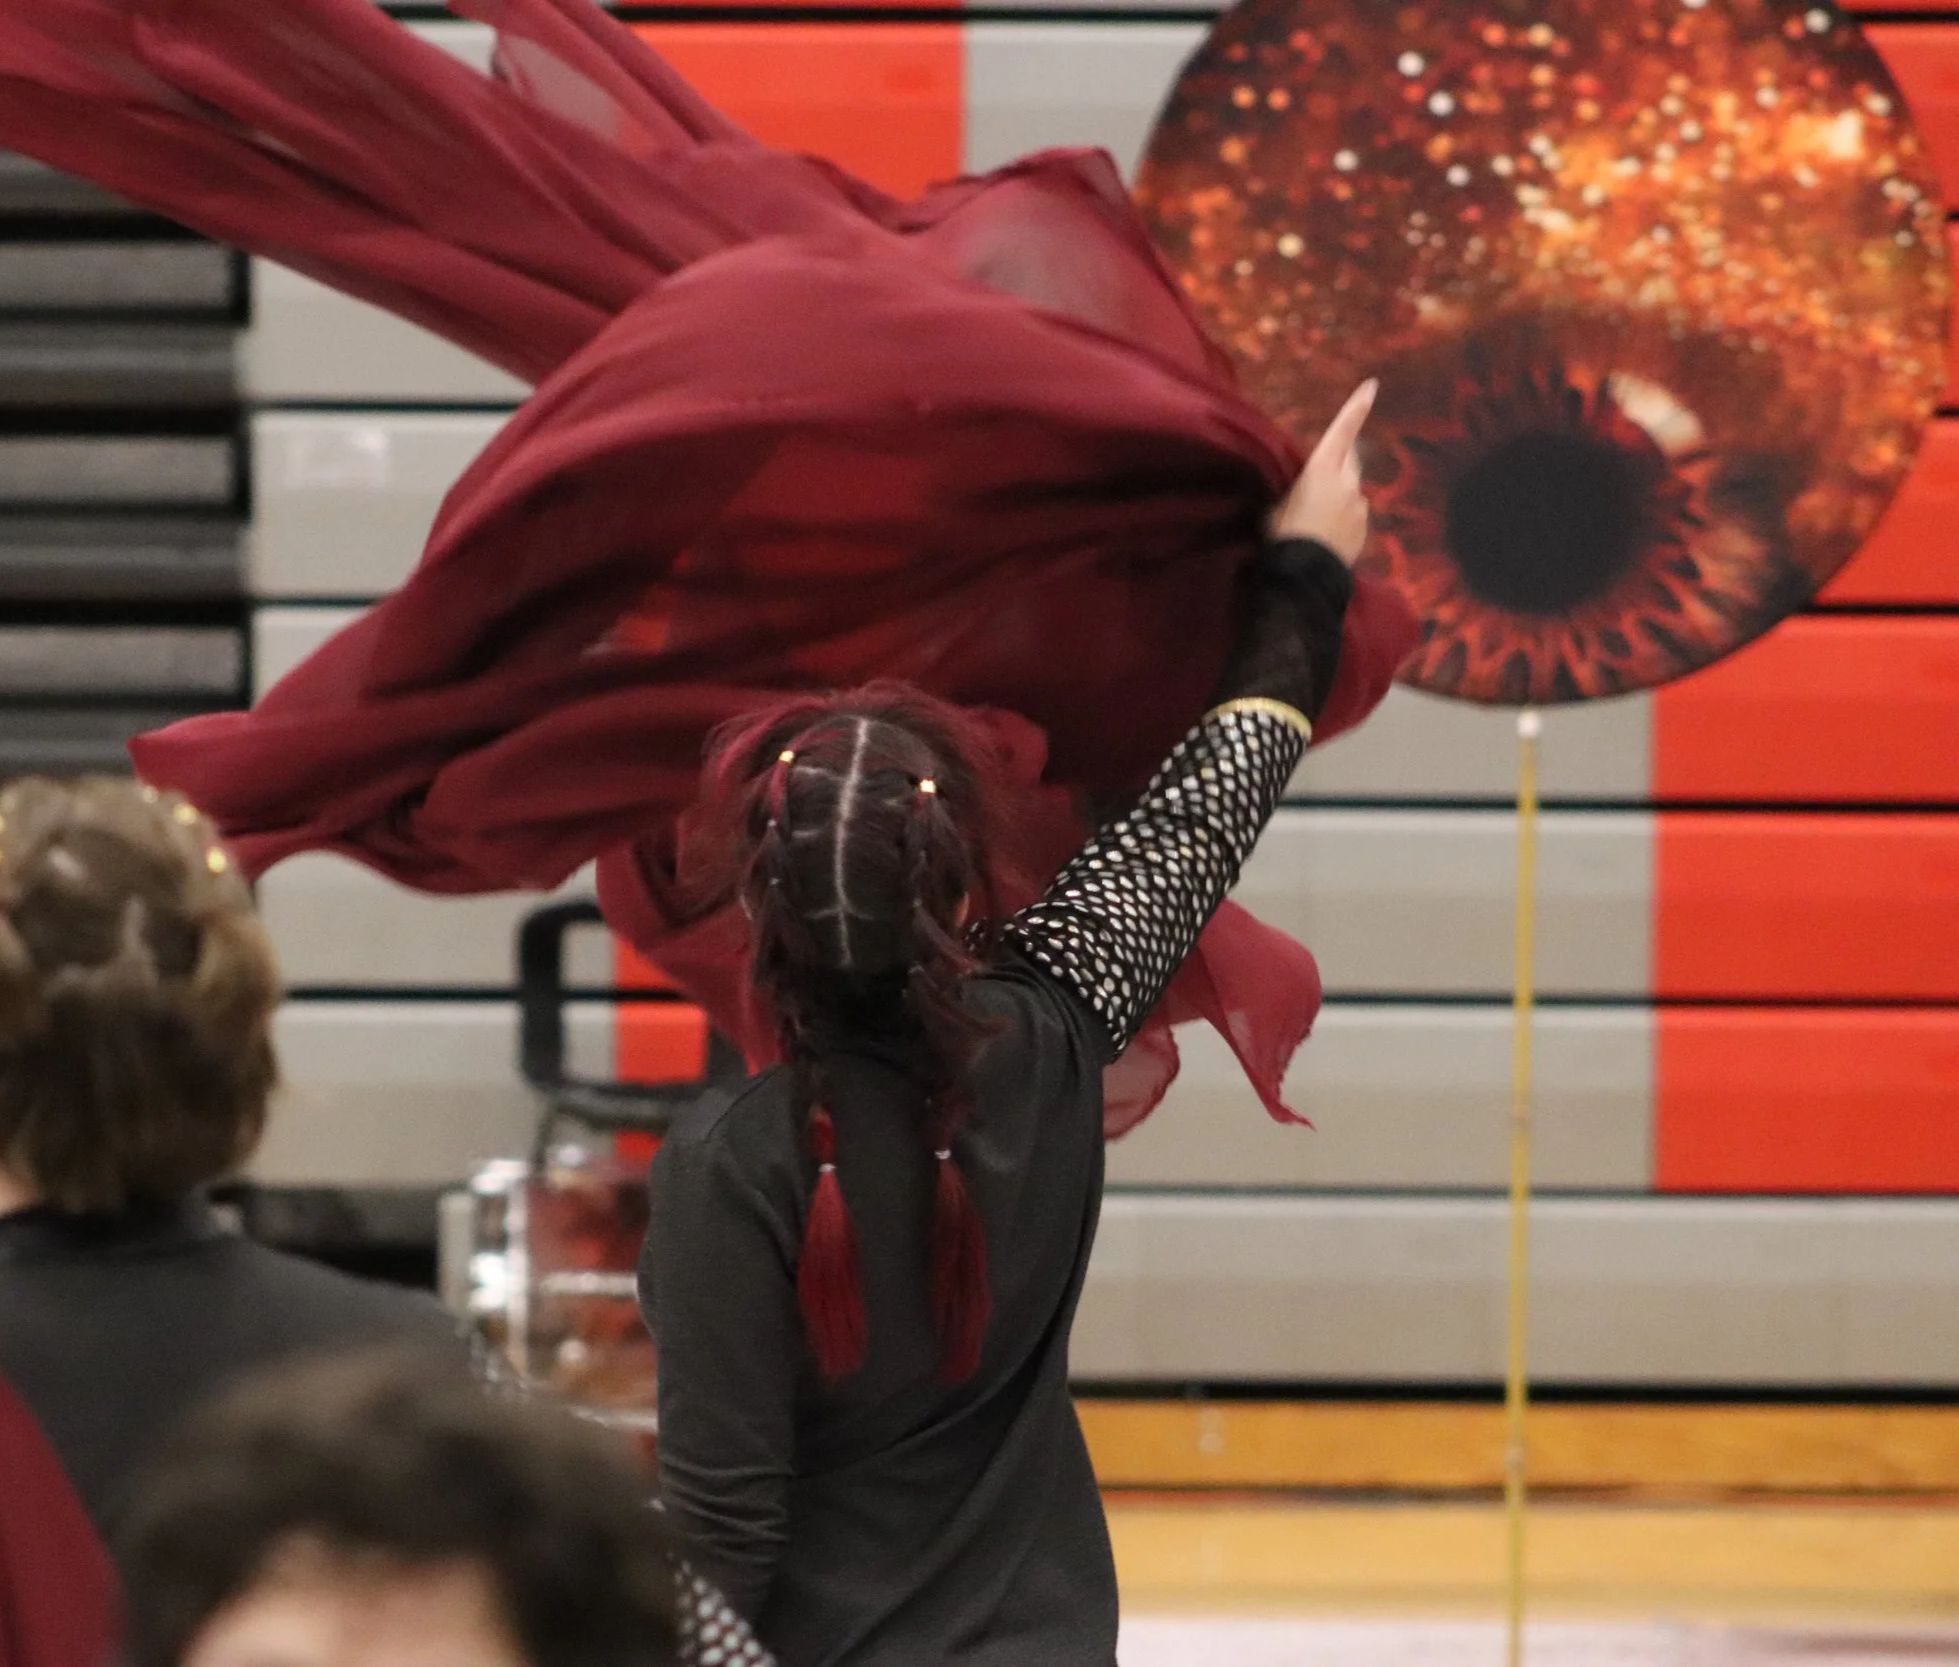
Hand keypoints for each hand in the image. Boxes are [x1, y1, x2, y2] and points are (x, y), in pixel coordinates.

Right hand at [1268, 379, 1376, 565]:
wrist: (1305, 576)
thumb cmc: (1283, 537)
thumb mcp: (1277, 506)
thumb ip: (1298, 491)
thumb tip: (1306, 492)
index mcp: (1322, 471)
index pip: (1343, 431)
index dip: (1357, 407)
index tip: (1372, 386)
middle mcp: (1347, 484)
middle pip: (1350, 460)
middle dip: (1341, 459)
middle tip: (1324, 471)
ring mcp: (1359, 508)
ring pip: (1351, 493)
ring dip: (1339, 498)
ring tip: (1315, 521)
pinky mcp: (1364, 530)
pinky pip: (1353, 517)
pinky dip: (1342, 520)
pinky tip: (1325, 538)